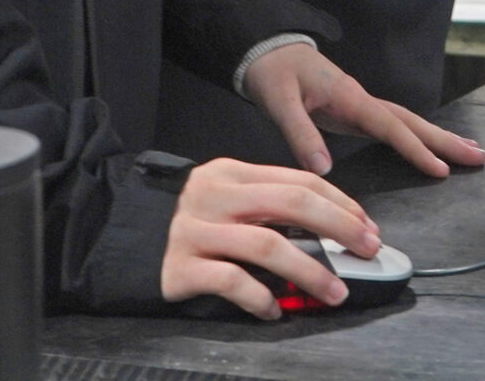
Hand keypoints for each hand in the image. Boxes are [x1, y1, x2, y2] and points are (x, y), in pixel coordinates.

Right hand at [159, 157, 378, 319]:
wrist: (117, 233)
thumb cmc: (186, 221)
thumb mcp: (223, 196)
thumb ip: (264, 203)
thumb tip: (327, 226)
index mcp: (232, 173)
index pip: (298, 181)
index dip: (340, 203)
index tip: (367, 226)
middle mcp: (215, 197)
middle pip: (291, 204)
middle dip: (339, 226)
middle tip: (367, 249)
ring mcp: (197, 232)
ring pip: (266, 245)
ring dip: (310, 271)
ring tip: (334, 292)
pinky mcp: (180, 267)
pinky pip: (231, 281)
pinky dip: (259, 297)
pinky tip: (274, 311)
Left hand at [242, 42, 484, 179]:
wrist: (263, 46)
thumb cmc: (271, 71)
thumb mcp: (278, 102)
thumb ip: (300, 134)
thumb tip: (325, 169)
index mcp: (350, 97)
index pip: (391, 126)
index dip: (416, 149)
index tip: (440, 169)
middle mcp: (361, 99)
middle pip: (412, 121)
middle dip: (445, 140)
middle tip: (480, 157)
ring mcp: (359, 104)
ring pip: (406, 121)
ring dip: (437, 137)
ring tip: (467, 152)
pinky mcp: (352, 111)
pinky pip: (392, 126)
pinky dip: (414, 137)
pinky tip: (426, 148)